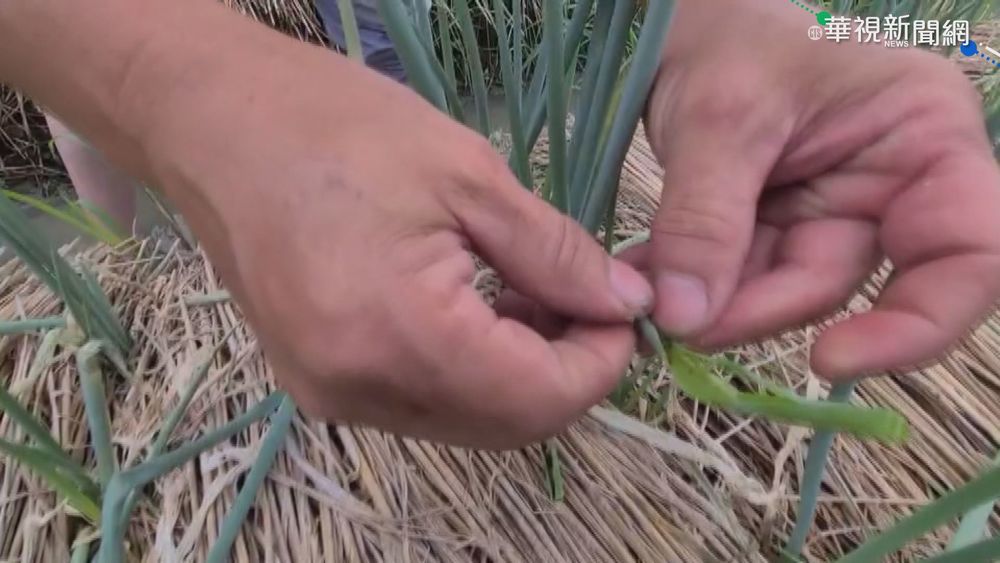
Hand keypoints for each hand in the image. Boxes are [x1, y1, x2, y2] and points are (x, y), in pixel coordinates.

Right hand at [139, 30, 652, 448]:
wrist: (212, 122)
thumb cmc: (338, 126)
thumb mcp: (468, 175)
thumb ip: (556, 254)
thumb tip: (625, 303)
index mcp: (399, 335)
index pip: (537, 400)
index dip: (600, 363)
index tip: (622, 308)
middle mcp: (358, 390)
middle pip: (504, 426)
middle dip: (563, 371)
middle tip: (585, 297)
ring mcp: (330, 394)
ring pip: (464, 421)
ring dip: (516, 373)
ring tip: (531, 293)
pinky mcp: (315, 382)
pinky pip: (418, 403)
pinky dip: (466, 371)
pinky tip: (478, 309)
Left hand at [635, 0, 999, 377]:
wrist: (689, 24)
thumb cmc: (730, 41)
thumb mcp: (720, 120)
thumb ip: (705, 219)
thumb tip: (683, 319)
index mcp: (926, 138)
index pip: (970, 254)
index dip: (921, 324)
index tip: (831, 361)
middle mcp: (895, 184)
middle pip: (856, 285)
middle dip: (764, 309)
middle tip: (681, 323)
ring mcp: (838, 210)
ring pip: (789, 290)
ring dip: (717, 302)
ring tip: (647, 294)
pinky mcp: (787, 226)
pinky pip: (749, 276)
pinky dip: (698, 286)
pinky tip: (647, 280)